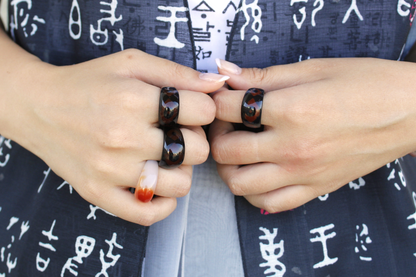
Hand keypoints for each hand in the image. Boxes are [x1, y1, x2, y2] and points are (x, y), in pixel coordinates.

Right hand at [2, 49, 226, 224]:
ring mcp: (110, 171)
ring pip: (180, 185)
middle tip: (176, 133)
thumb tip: (218, 83)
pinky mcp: (99, 194)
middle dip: (194, 140)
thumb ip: (178, 73)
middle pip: (197, 151)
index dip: (203, 108)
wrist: (40, 108)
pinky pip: (147, 214)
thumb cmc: (89, 83)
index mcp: (133, 100)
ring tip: (166, 158)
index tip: (189, 109)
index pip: (202, 112)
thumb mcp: (131, 63)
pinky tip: (158, 185)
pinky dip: (163, 204)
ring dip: (182, 171)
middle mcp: (123, 138)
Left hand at [210, 58, 415, 212]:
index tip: (222, 96)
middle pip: (225, 151)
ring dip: (228, 167)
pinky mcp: (315, 190)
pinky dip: (254, 192)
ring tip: (237, 150)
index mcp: (291, 111)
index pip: (228, 109)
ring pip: (240, 184)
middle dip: (216, 134)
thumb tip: (225, 72)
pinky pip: (270, 203)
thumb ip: (264, 75)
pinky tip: (258, 173)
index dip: (217, 100)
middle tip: (224, 123)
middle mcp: (292, 148)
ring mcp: (303, 174)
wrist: (409, 113)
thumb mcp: (314, 70)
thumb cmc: (366, 85)